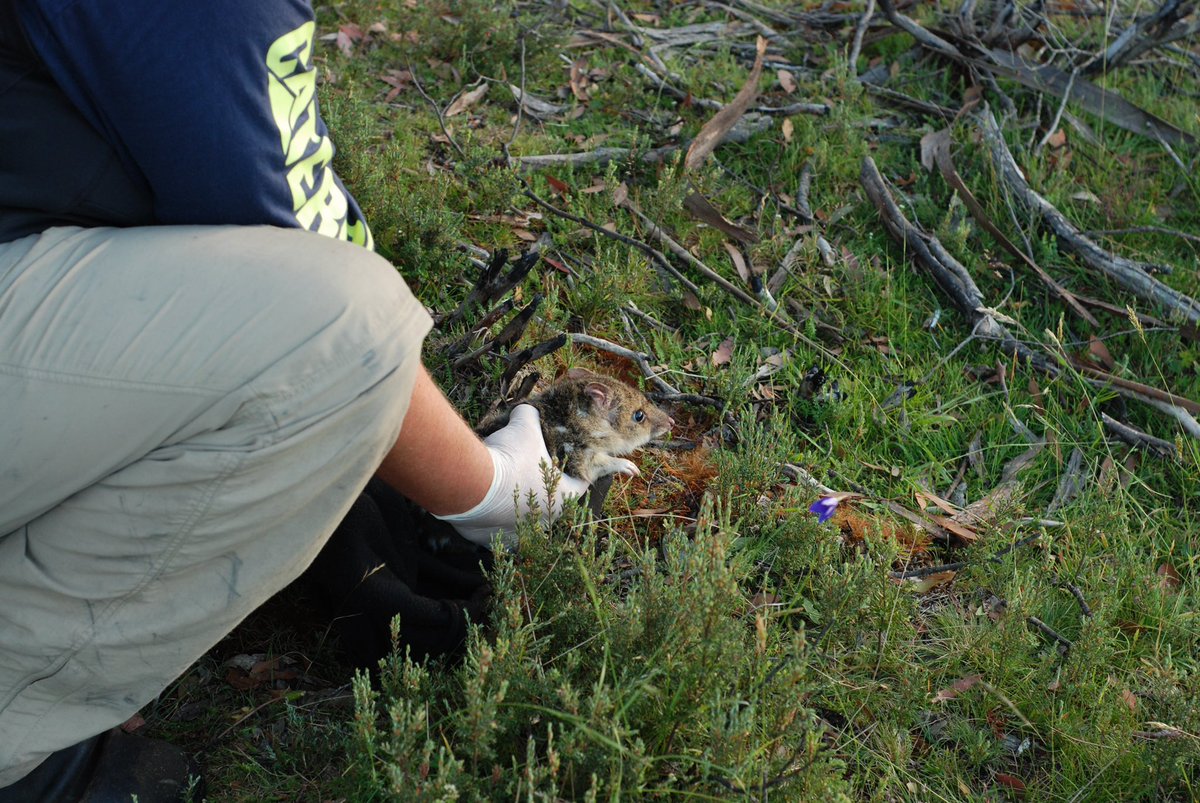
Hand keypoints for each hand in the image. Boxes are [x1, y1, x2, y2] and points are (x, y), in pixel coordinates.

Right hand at [434, 405, 589, 546]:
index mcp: (563, 497)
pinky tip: (485, 502)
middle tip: (531, 467)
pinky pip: (495, 528)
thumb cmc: (509, 459)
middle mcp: (545, 522)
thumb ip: (530, 416)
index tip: (569, 458)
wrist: (470, 486)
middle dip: (543, 485)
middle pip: (551, 501)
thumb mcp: (524, 426)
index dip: (578, 468)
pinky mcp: (490, 540)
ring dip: (518, 504)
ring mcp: (518, 535)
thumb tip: (526, 410)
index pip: (582, 482)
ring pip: (523, 518)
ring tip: (506, 485)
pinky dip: (491, 517)